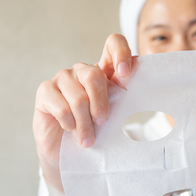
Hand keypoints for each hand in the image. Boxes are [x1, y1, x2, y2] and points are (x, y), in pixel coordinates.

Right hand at [33, 34, 133, 190]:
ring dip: (85, 124)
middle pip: (94, 75)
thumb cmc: (96, 133)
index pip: (113, 43)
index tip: (125, 74)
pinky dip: (69, 124)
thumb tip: (149, 95)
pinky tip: (70, 130)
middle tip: (103, 123)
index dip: (120, 53)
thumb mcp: (116, 117)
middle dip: (101, 104)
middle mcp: (83, 70)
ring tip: (88, 140)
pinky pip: (61, 106)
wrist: (68, 152)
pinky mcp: (45, 90)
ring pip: (78, 97)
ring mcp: (62, 78)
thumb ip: (128, 102)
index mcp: (104, 71)